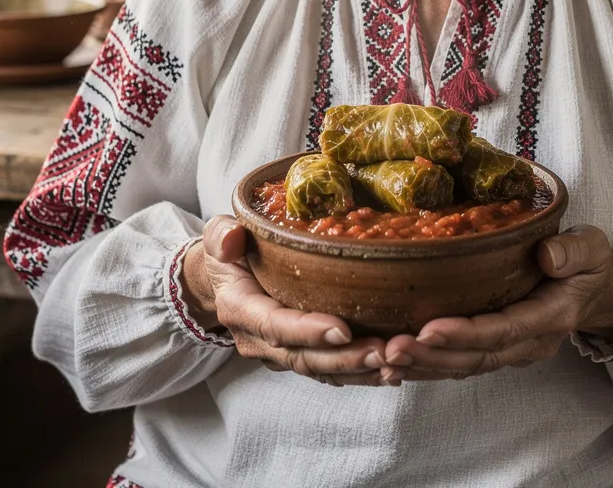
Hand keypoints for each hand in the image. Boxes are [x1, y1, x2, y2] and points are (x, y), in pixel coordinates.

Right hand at [180, 215, 403, 385]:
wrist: (223, 280)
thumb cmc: (229, 252)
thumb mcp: (218, 237)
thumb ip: (222, 236)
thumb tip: (232, 239)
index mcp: (241, 309)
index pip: (275, 325)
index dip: (307, 330)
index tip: (342, 329)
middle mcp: (259, 340)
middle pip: (303, 357)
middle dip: (344, 358)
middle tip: (383, 352)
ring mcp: (279, 352)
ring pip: (319, 370)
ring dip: (358, 371)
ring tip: (394, 365)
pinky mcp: (299, 354)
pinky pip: (328, 371)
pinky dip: (359, 374)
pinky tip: (390, 371)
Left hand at [383, 224, 612, 381]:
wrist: (597, 291)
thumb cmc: (589, 264)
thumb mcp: (592, 248)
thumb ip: (573, 251)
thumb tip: (546, 254)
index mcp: (551, 316)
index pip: (504, 330)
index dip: (465, 333)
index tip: (428, 329)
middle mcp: (529, 342)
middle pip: (476, 357)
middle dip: (431, 356)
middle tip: (389, 348)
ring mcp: (513, 351)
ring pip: (464, 366)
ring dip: (423, 366)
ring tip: (383, 357)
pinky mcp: (497, 349)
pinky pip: (461, 363)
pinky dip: (429, 366)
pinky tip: (396, 363)